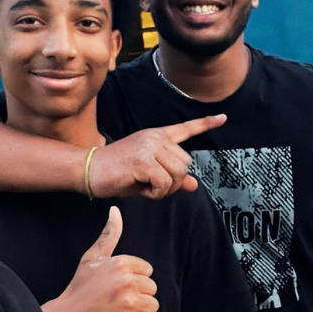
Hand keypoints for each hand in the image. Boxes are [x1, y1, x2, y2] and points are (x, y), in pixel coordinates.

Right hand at [41, 207, 159, 311]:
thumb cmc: (80, 288)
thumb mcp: (92, 258)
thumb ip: (109, 234)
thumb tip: (116, 210)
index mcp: (121, 263)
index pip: (147, 271)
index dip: (133, 280)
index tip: (115, 286)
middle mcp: (127, 282)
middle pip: (152, 288)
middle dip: (137, 295)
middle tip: (115, 301)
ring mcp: (129, 305)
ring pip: (153, 306)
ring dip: (139, 311)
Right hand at [87, 115, 225, 199]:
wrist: (89, 170)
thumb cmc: (117, 174)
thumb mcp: (148, 176)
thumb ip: (172, 178)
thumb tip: (194, 184)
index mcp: (157, 136)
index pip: (185, 129)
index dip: (206, 124)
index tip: (223, 118)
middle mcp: (156, 137)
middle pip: (186, 165)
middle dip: (173, 182)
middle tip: (152, 185)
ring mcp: (150, 147)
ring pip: (178, 175)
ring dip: (164, 189)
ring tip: (144, 185)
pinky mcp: (144, 161)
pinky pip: (165, 184)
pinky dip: (156, 193)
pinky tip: (141, 189)